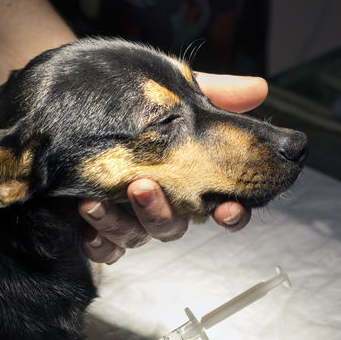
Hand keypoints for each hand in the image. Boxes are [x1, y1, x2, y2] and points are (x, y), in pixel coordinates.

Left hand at [80, 71, 270, 262]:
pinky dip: (96, 238)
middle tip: (143, 187)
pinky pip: (104, 250)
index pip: (223, 209)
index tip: (227, 208)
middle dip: (161, 212)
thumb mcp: (176, 94)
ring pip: (135, 238)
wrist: (82, 106)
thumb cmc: (139, 107)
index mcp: (190, 182)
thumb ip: (216, 94)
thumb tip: (258, 89)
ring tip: (95, 200)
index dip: (231, 215)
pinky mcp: (100, 230)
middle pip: (174, 227)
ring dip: (118, 223)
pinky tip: (85, 215)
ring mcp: (132, 221)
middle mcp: (164, 207)